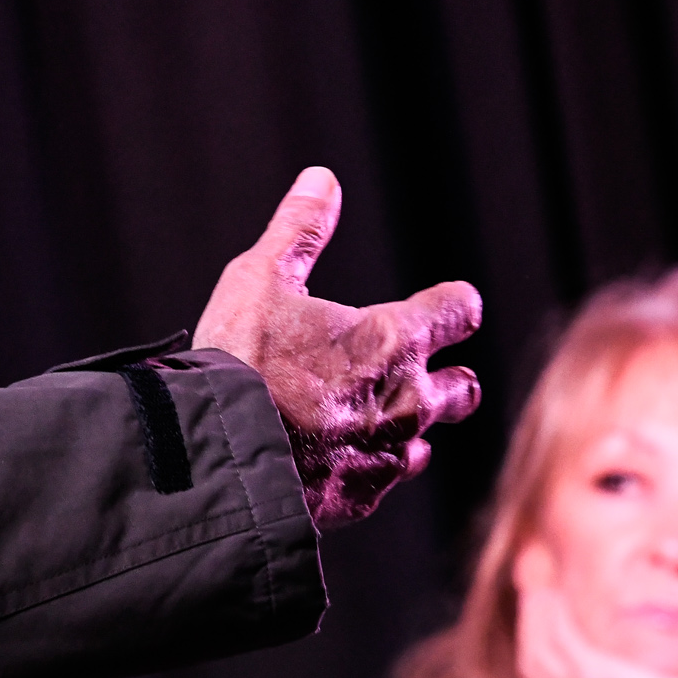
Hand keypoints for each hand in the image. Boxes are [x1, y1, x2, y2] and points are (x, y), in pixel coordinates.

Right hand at [191, 167, 482, 530]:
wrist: (214, 459)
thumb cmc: (237, 363)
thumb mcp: (258, 279)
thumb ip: (299, 230)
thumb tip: (322, 179)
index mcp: (395, 339)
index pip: (461, 310)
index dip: (450, 305)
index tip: (435, 306)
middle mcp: (408, 400)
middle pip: (464, 387)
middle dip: (446, 376)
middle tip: (407, 366)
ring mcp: (389, 455)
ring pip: (428, 439)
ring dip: (409, 425)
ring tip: (366, 414)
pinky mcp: (363, 498)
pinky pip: (388, 479)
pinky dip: (373, 465)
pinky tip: (340, 457)